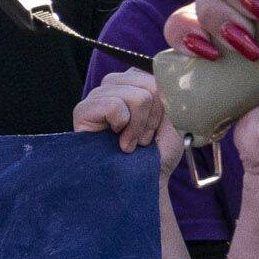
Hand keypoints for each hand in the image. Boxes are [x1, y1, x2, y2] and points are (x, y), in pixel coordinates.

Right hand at [72, 69, 187, 176]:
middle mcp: (115, 86)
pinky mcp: (83, 111)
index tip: (158, 128)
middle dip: (153, 118)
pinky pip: (113, 104)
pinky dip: (122, 125)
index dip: (163, 105)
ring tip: (131, 142)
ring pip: (134, 96)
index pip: (155, 75)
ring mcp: (97, 97)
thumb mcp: (174, 118)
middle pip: (147, 84)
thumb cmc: (157, 155)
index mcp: (135, 84)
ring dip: (138, 126)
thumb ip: (170, 92)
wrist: (143, 183)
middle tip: (143, 139)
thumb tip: (165, 77)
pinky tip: (117, 141)